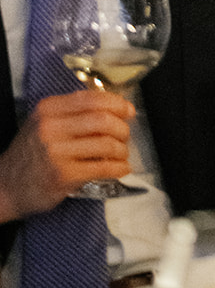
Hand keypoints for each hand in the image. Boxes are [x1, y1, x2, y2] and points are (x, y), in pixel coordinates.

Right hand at [0, 90, 132, 222]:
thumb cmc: (29, 154)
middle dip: (122, 128)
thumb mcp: (42, 123)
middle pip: (103, 120)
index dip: (117, 103)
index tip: (129, 110)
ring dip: (122, 149)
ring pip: (106, 144)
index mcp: (48, 109)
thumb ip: (71, 112)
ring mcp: (56, 153)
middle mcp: (51, 127)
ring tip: (122, 154)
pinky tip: (122, 169)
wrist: (4, 188)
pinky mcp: (63, 176)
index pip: (92, 98)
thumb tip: (111, 108)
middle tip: (126, 135)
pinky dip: (118, 168)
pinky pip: (102, 168)